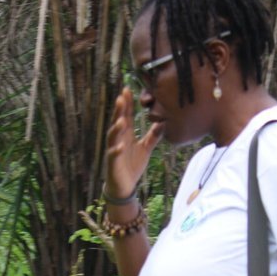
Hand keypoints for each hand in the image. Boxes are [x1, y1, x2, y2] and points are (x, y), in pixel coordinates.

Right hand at [103, 87, 162, 201]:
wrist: (124, 185)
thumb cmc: (132, 166)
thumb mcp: (145, 149)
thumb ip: (153, 136)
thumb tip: (163, 122)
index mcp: (126, 135)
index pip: (126, 116)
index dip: (127, 104)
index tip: (127, 90)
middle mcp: (118, 140)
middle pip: (118, 121)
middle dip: (119, 110)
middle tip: (121, 97)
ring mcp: (114, 150)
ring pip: (113, 136)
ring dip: (116, 128)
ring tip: (121, 120)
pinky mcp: (113, 162)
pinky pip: (113, 155)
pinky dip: (115, 150)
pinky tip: (119, 146)